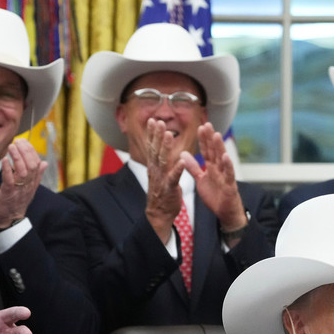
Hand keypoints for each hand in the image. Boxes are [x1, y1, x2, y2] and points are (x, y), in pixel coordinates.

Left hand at [0, 140, 46, 229]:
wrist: (8, 221)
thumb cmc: (15, 203)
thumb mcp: (29, 188)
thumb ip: (37, 175)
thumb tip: (45, 163)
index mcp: (33, 182)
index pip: (37, 163)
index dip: (31, 151)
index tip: (24, 141)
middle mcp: (28, 185)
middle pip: (32, 165)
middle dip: (25, 151)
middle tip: (18, 141)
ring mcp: (18, 189)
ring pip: (23, 171)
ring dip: (17, 157)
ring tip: (11, 147)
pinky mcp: (7, 194)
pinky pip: (9, 180)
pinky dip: (7, 169)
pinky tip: (5, 160)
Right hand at [143, 119, 186, 243]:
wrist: (159, 213)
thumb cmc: (161, 193)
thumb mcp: (159, 174)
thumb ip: (159, 160)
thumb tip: (157, 147)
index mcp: (154, 167)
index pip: (152, 147)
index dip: (152, 134)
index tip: (152, 120)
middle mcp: (155, 171)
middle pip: (155, 150)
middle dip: (156, 136)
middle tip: (158, 121)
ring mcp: (161, 179)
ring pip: (163, 161)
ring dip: (165, 147)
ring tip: (169, 135)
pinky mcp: (169, 188)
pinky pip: (173, 177)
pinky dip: (177, 169)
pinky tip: (182, 161)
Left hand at [182, 122, 245, 232]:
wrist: (226, 212)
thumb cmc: (215, 195)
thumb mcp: (201, 179)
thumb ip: (193, 167)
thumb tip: (183, 154)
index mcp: (211, 167)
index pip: (207, 151)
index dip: (203, 140)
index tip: (200, 127)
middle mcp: (219, 169)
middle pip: (214, 151)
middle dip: (210, 138)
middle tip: (207, 124)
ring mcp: (225, 176)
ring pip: (222, 159)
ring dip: (219, 147)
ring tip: (216, 135)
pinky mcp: (230, 185)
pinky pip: (229, 174)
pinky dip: (228, 165)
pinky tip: (226, 156)